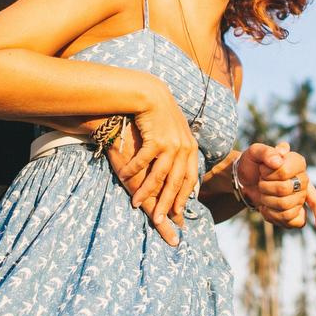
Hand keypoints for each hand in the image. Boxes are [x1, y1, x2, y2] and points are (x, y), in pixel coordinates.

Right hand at [114, 78, 198, 231]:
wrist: (151, 93)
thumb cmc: (160, 116)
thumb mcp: (176, 133)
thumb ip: (179, 152)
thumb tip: (180, 171)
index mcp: (191, 148)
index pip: (190, 179)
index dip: (182, 197)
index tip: (176, 214)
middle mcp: (185, 148)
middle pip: (176, 183)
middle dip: (166, 203)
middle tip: (159, 221)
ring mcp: (172, 144)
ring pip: (160, 175)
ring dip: (146, 191)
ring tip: (136, 204)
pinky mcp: (157, 138)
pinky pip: (144, 161)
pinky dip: (133, 170)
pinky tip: (123, 177)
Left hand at [235, 142, 315, 231]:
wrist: (246, 180)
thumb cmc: (253, 163)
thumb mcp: (254, 152)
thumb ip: (266, 152)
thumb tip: (278, 161)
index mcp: (297, 163)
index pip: (284, 172)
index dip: (269, 173)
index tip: (262, 169)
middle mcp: (304, 180)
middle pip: (285, 190)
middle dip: (265, 188)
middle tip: (260, 182)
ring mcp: (301, 198)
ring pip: (288, 207)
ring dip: (268, 202)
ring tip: (263, 196)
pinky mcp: (297, 213)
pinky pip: (295, 222)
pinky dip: (276, 217)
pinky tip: (268, 210)